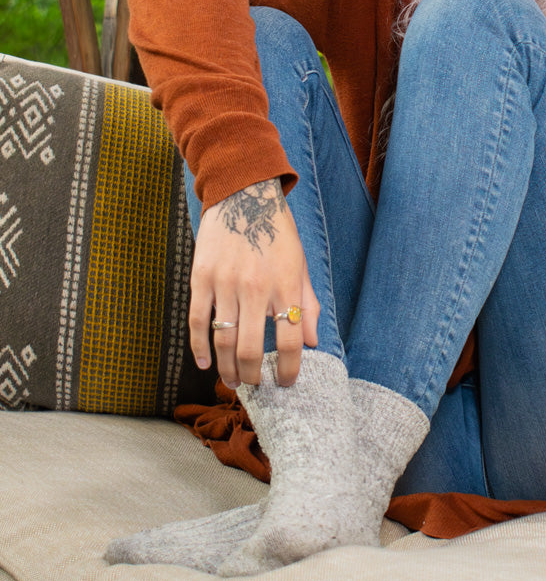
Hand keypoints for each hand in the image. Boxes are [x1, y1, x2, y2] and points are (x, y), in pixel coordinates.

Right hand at [188, 179, 319, 387]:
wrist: (243, 195)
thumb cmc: (277, 232)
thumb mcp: (301, 264)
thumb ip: (308, 304)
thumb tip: (313, 342)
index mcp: (285, 284)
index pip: (290, 340)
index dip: (288, 369)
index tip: (286, 382)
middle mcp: (256, 287)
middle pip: (251, 348)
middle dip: (253, 376)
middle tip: (255, 385)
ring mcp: (225, 283)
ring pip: (223, 340)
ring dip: (227, 368)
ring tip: (232, 381)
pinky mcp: (201, 278)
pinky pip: (197, 320)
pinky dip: (199, 347)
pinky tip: (206, 362)